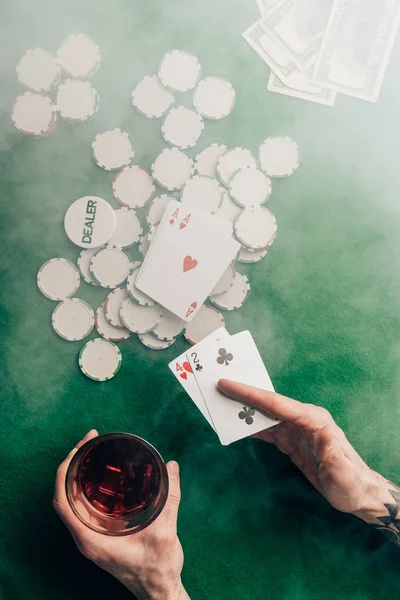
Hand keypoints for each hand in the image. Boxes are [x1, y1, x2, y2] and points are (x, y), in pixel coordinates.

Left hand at [53, 430, 189, 599]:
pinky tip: (99, 474)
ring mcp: (90, 536)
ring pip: (72, 500)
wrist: (157, 591)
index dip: (65, 471)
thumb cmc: (156, 569)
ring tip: (90, 451)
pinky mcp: (99, 535)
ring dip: (77, 474)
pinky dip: (86, 486)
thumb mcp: (164, 532)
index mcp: (91, 539)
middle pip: (64, 495)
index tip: (79, 448)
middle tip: (89, 441)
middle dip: (72, 465)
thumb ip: (169, 498)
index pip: (63, 500)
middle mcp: (85, 537)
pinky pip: (83, 507)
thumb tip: (171, 467)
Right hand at [217, 380, 386, 518]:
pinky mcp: (291, 440)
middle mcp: (304, 418)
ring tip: (219, 402)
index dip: (251, 394)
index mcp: (314, 420)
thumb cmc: (351, 483)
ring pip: (264, 415)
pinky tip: (236, 424)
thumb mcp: (343, 472)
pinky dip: (250, 426)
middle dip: (242, 394)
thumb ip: (332, 453)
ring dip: (243, 409)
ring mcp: (297, 428)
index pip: (277, 403)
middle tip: (216, 385)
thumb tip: (323, 434)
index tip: (227, 384)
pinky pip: (267, 429)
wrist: (356, 493)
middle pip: (267, 403)